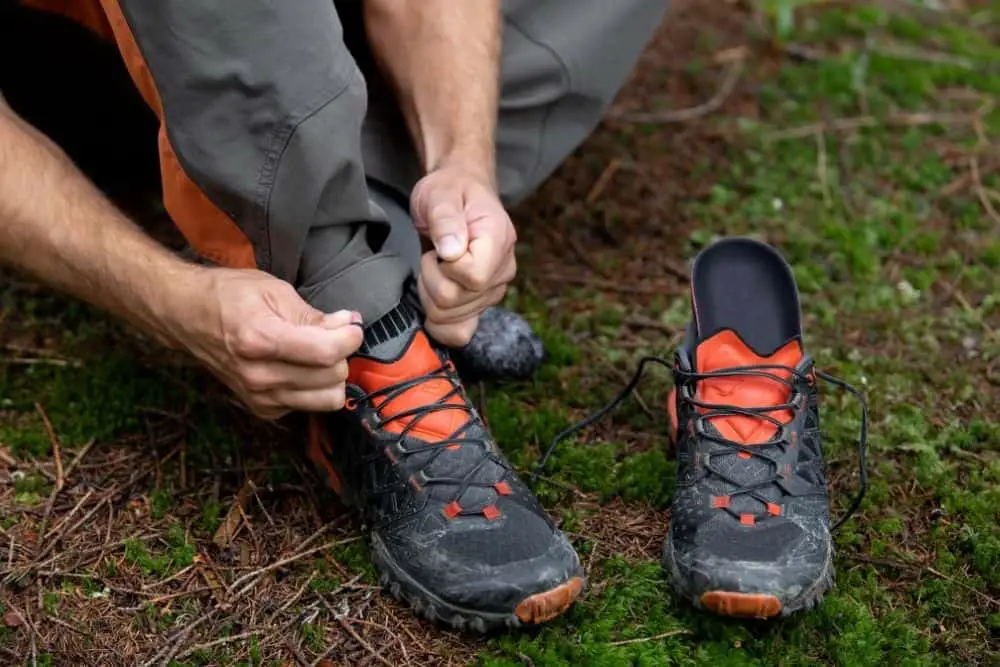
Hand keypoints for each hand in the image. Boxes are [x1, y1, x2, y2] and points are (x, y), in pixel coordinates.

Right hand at [169, 268, 363, 419]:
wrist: (186, 316)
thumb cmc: (228, 296)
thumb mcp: (273, 291)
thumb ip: (313, 314)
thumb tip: (348, 324)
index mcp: (260, 340)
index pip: (327, 353)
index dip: (350, 337)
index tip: (352, 325)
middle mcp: (259, 376)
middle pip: (332, 378)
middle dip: (341, 354)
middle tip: (332, 334)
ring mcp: (259, 396)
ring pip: (327, 400)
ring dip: (332, 375)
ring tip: (320, 353)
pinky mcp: (262, 409)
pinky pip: (309, 405)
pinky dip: (314, 388)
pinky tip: (300, 367)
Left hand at [411, 165, 516, 346]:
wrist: (458, 194)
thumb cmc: (450, 191)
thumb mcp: (440, 194)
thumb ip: (445, 219)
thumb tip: (452, 251)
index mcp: (498, 240)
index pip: (472, 277)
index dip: (443, 269)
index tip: (437, 249)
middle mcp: (503, 270)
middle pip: (456, 301)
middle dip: (430, 281)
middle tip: (432, 255)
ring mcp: (494, 290)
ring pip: (452, 318)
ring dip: (431, 296)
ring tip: (436, 267)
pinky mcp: (481, 304)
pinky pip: (461, 332)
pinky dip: (440, 324)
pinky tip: (433, 300)